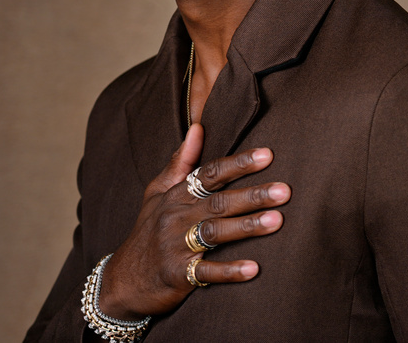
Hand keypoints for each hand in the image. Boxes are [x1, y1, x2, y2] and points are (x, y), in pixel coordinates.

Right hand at [97, 124, 290, 318]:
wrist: (123, 280)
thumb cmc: (148, 231)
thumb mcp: (157, 193)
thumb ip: (180, 162)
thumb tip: (198, 127)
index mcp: (176, 195)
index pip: (210, 173)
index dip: (239, 164)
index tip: (267, 155)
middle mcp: (176, 217)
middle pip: (219, 201)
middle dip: (253, 195)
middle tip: (284, 190)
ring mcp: (176, 246)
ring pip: (216, 232)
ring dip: (247, 227)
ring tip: (277, 220)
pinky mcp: (178, 275)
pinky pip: (207, 273)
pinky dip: (230, 271)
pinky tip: (254, 269)